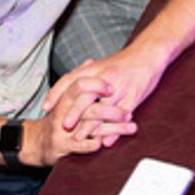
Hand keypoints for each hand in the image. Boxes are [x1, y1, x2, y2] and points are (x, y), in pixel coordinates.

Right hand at [26, 77, 136, 164]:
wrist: (36, 143)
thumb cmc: (57, 117)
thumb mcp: (64, 96)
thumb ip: (78, 79)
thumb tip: (89, 61)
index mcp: (65, 96)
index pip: (80, 85)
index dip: (97, 85)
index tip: (113, 88)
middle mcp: (63, 112)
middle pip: (89, 108)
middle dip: (111, 111)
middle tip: (129, 112)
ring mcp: (63, 130)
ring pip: (92, 128)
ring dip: (114, 128)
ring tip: (132, 128)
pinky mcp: (64, 147)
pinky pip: (84, 145)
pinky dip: (97, 143)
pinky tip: (110, 143)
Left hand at [41, 47, 165, 143]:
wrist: (149, 53)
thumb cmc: (124, 62)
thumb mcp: (102, 65)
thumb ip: (86, 75)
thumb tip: (69, 87)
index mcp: (95, 68)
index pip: (71, 80)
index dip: (56, 93)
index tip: (45, 107)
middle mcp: (106, 77)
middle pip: (86, 95)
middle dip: (74, 112)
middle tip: (63, 126)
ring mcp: (120, 87)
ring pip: (104, 109)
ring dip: (91, 126)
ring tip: (80, 138)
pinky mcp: (134, 95)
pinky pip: (122, 115)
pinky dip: (114, 130)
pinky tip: (107, 141)